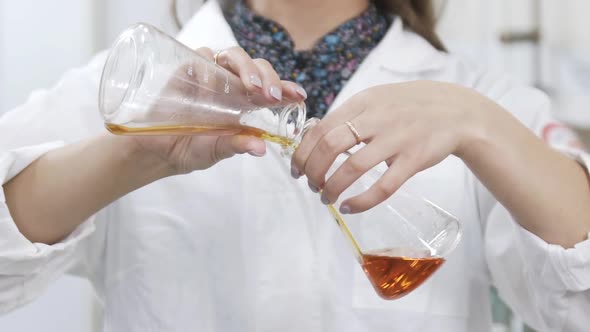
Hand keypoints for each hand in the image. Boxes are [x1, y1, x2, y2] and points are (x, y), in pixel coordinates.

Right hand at [131, 46, 307, 173]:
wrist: (156, 150)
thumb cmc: (191, 150)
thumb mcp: (216, 151)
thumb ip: (236, 145)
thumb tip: (261, 148)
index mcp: (245, 103)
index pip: (270, 89)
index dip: (286, 88)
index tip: (299, 94)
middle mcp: (230, 85)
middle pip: (254, 66)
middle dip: (267, 76)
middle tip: (271, 95)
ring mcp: (209, 76)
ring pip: (232, 55)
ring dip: (245, 67)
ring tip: (250, 87)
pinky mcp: (186, 70)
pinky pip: (201, 57)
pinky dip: (210, 66)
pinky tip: (212, 84)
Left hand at [291, 81, 488, 212]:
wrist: (458, 111)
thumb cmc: (411, 107)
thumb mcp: (377, 100)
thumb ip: (350, 117)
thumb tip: (317, 141)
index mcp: (363, 102)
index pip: (320, 128)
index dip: (302, 152)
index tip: (297, 169)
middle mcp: (377, 117)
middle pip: (329, 146)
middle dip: (313, 171)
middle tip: (311, 185)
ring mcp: (397, 138)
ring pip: (352, 167)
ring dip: (332, 187)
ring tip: (327, 198)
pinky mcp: (415, 159)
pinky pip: (383, 186)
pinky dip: (361, 201)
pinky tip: (350, 207)